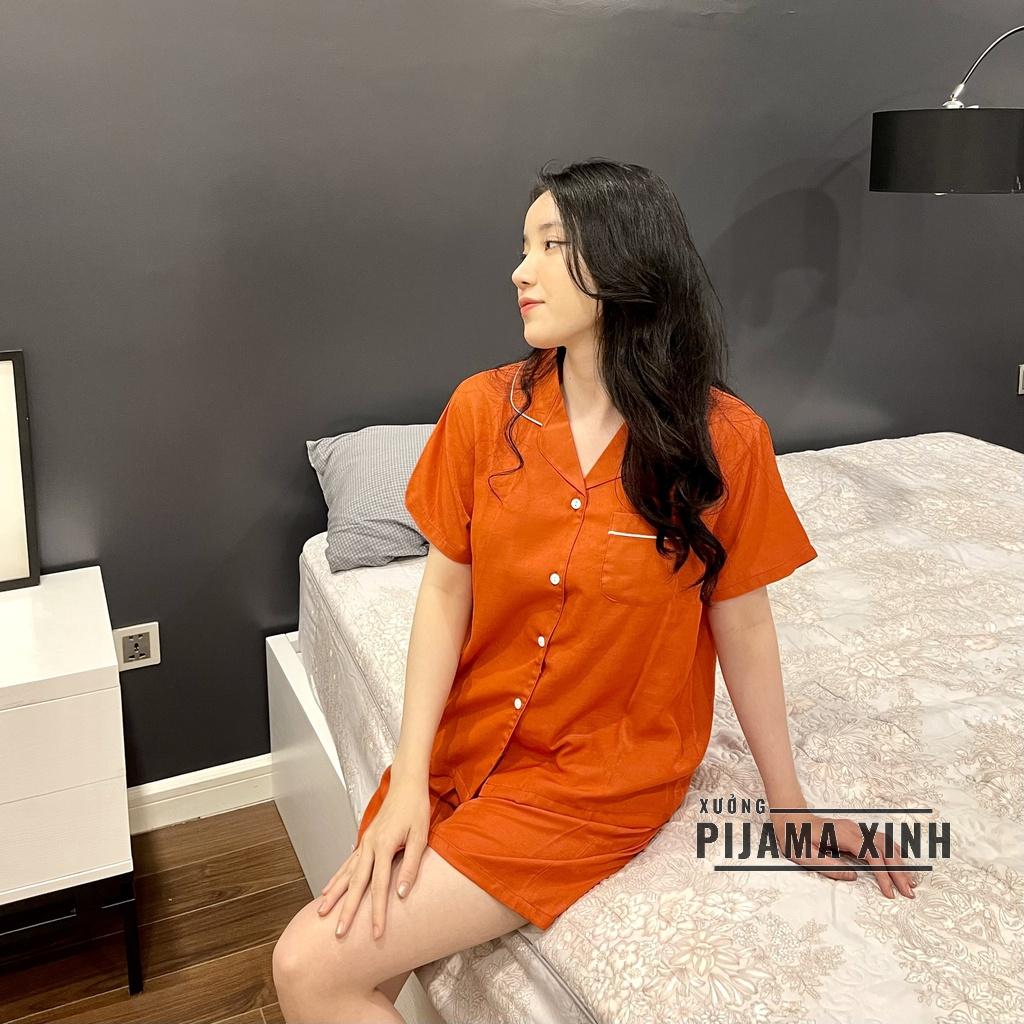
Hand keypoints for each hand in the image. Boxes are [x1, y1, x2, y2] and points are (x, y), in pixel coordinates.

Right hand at [315, 777, 430, 939]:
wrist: (407, 784)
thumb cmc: (416, 809)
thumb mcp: (421, 836)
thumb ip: (412, 866)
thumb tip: (402, 894)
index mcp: (385, 846)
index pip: (379, 886)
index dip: (377, 912)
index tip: (375, 933)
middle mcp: (370, 846)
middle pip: (356, 884)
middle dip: (347, 910)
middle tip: (338, 933)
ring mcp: (364, 843)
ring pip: (346, 874)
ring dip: (334, 895)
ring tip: (321, 913)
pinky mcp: (364, 841)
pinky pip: (347, 864)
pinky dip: (336, 878)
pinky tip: (327, 889)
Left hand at [769, 810, 917, 899]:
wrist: (790, 818)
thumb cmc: (796, 839)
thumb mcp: (805, 857)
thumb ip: (829, 867)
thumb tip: (854, 878)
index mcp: (842, 835)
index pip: (871, 855)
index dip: (883, 874)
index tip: (890, 893)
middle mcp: (853, 829)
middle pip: (884, 849)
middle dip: (899, 871)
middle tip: (909, 893)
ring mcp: (856, 828)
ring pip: (885, 843)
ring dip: (900, 862)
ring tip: (910, 882)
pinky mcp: (856, 831)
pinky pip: (880, 840)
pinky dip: (894, 851)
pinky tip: (902, 861)